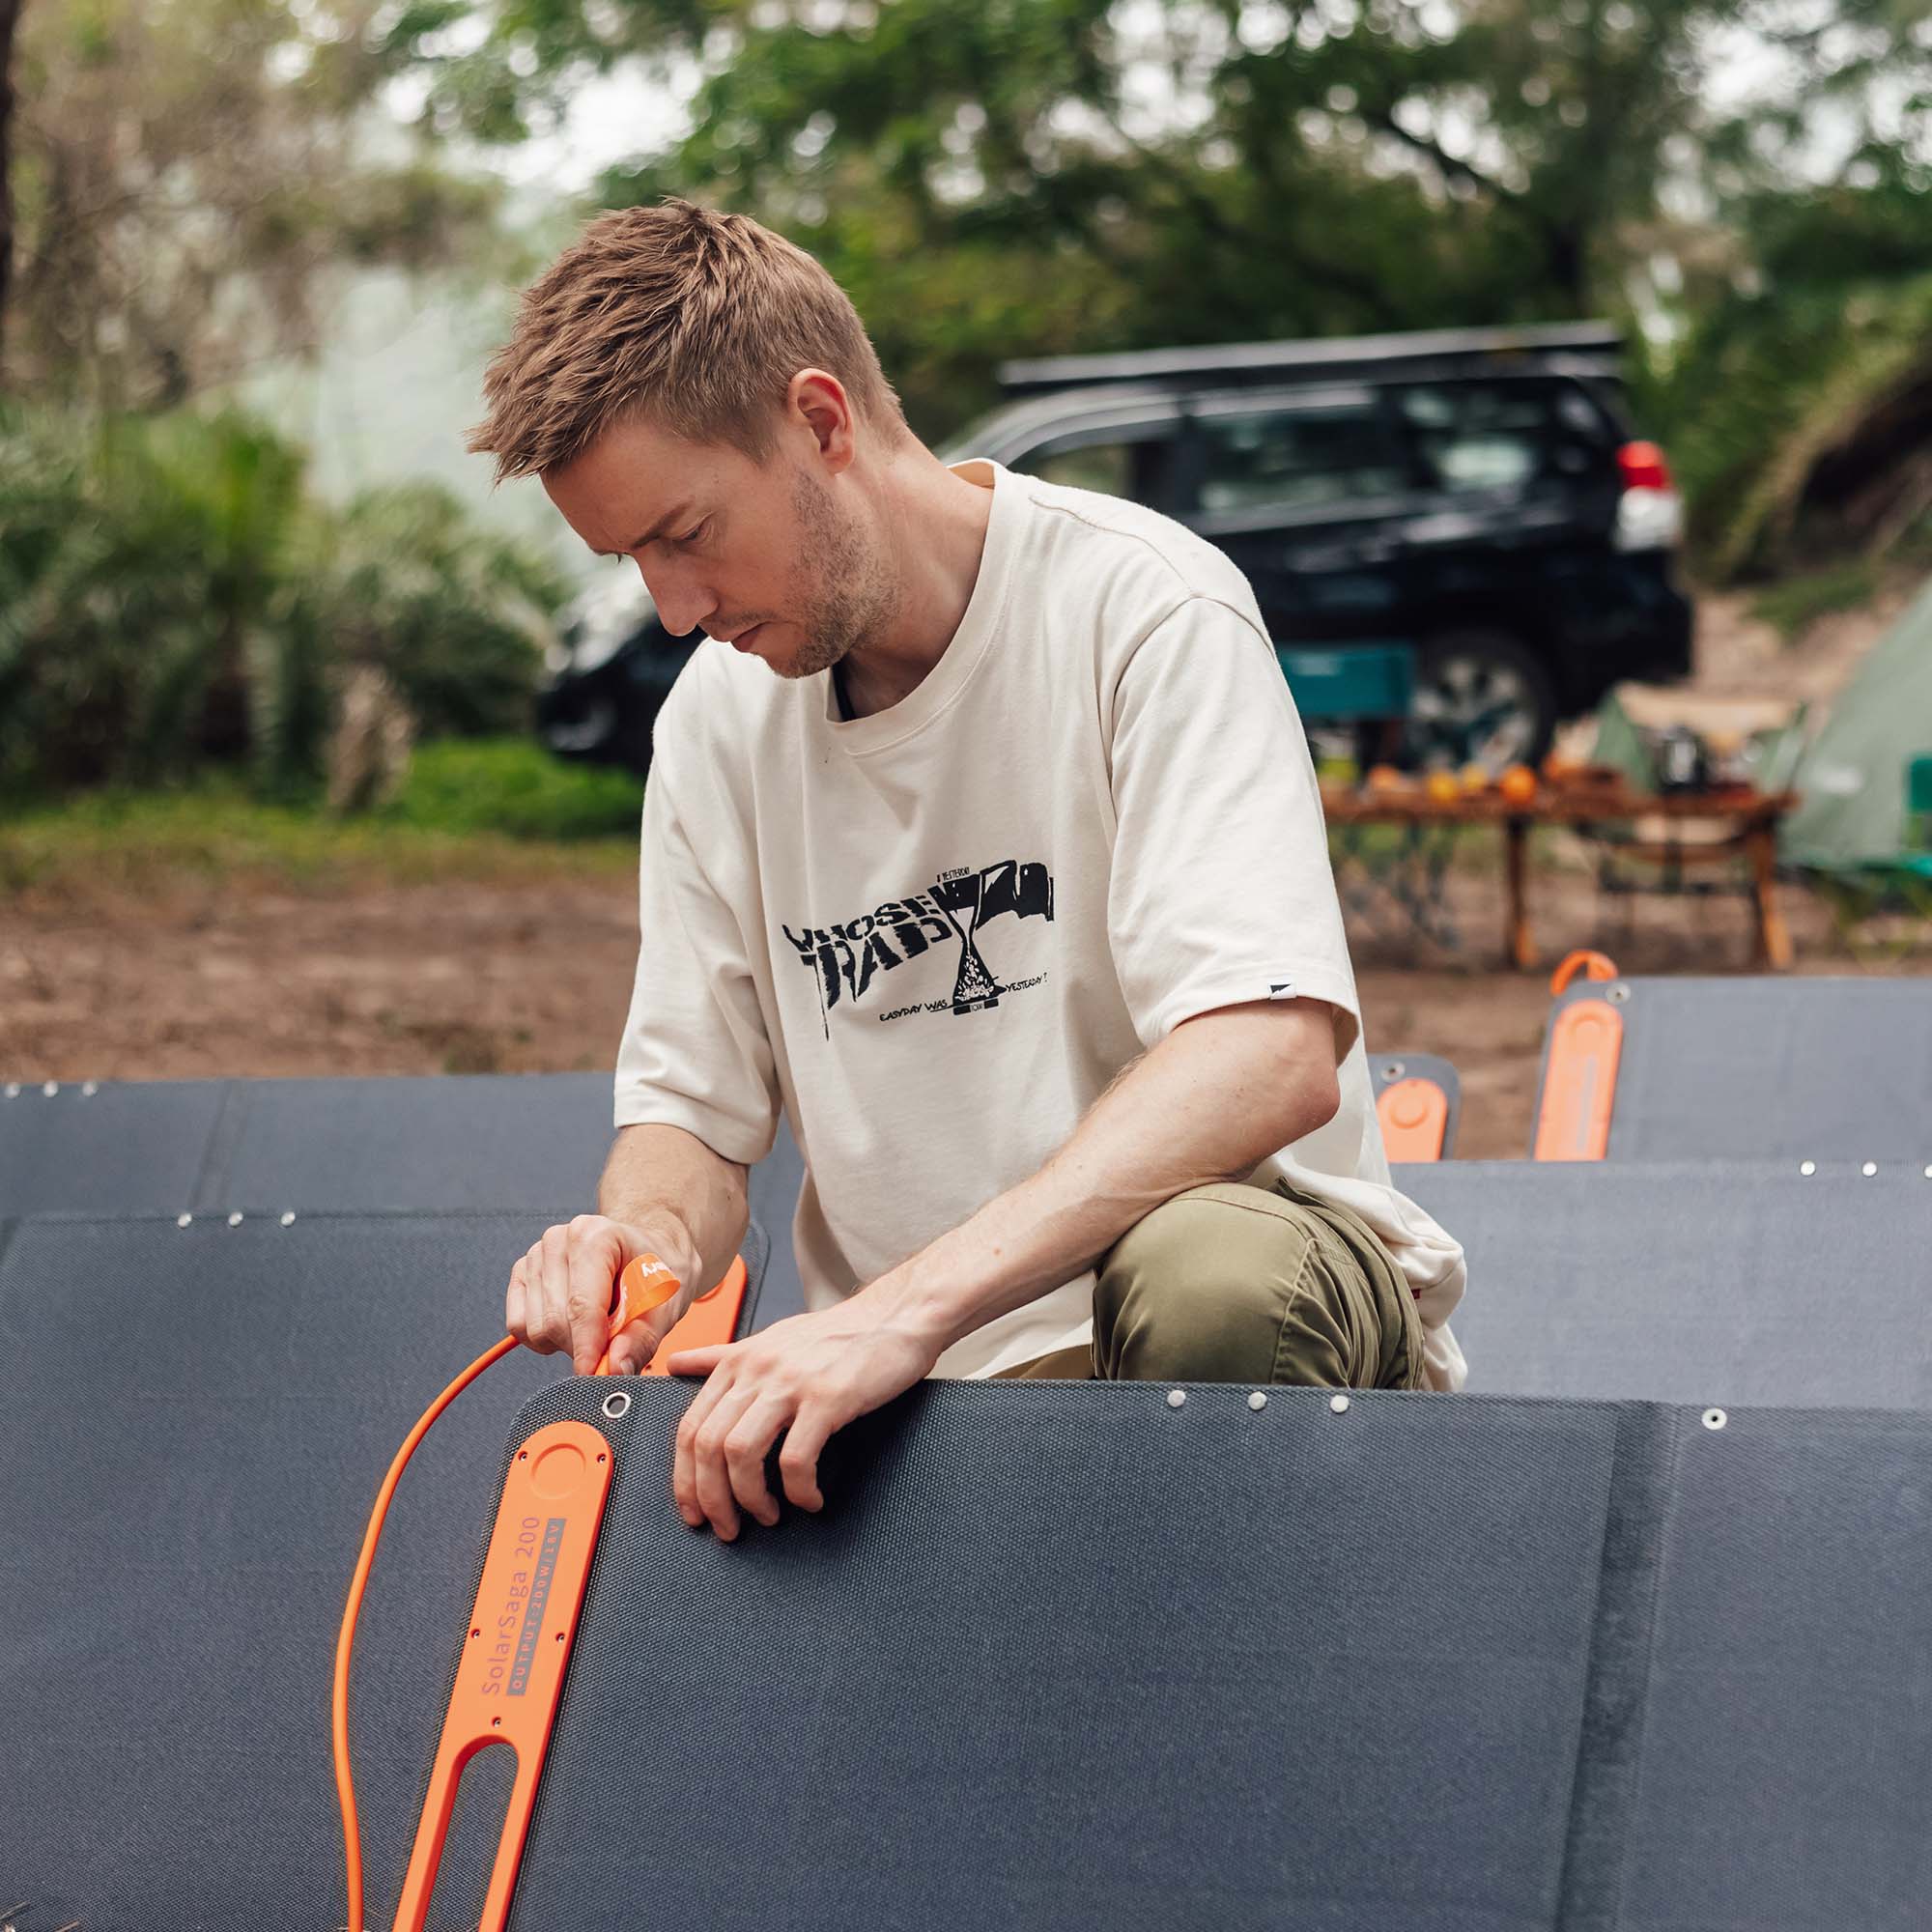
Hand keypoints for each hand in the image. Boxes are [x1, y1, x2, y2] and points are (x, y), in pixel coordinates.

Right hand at [505, 1213, 702, 1377]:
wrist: (645, 1250)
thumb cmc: (656, 1272)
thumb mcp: (666, 1306)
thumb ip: (641, 1338)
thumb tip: (615, 1369)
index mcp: (596, 1237)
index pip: (582, 1304)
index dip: (586, 1345)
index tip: (592, 1374)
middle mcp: (559, 1240)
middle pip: (555, 1320)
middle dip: (584, 1345)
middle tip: (612, 1340)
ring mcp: (536, 1255)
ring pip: (535, 1328)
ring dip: (566, 1342)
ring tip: (597, 1324)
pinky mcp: (522, 1273)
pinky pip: (519, 1325)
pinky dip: (545, 1338)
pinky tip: (573, 1324)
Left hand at [664, 1290, 941, 1540]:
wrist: (896, 1315)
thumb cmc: (838, 1333)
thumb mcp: (771, 1339)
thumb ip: (722, 1357)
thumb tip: (676, 1363)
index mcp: (738, 1360)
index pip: (690, 1428)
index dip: (685, 1479)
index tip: (694, 1511)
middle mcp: (757, 1370)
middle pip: (709, 1446)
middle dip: (712, 1498)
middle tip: (729, 1527)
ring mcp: (791, 1382)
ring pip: (741, 1453)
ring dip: (749, 1499)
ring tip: (768, 1516)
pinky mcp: (828, 1397)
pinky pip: (796, 1459)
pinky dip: (799, 1491)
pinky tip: (811, 1500)